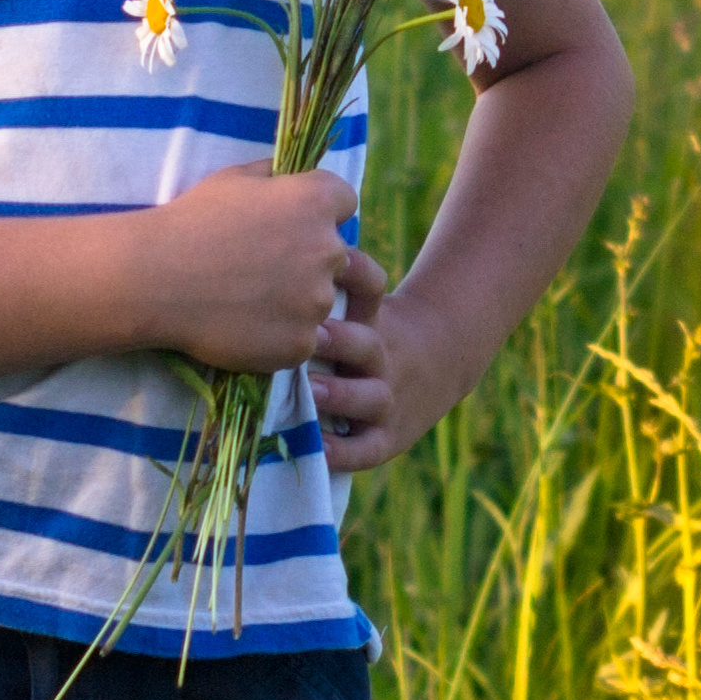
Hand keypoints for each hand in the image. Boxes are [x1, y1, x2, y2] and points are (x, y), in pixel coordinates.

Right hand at [142, 162, 385, 373]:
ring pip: (322, 302)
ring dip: (298, 302)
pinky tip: (246, 325)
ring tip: (251, 300)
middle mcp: (328, 249)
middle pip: (341, 255)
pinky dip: (281, 336)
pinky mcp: (301, 343)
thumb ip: (275, 175)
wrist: (155, 279)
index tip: (293, 224)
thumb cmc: (191, 222)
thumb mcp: (233, 179)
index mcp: (316, 202)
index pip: (346, 202)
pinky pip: (303, 339)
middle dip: (314, 260)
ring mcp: (317, 301)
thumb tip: (291, 175)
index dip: (321, 212)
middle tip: (268, 268)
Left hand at [307, 270, 441, 471]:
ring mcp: (386, 397)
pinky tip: (317, 448)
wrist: (439, 360)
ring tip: (309, 391)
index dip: (357, 271)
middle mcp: (379, 356)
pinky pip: (366, 448)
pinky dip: (343, 451)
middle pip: (365, 344)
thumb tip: (260, 248)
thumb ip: (320, 286)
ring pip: (368, 396)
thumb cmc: (370, 327)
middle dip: (337, 341)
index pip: (370, 286)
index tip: (334, 259)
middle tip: (310, 334)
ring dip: (339, 394)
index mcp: (372, 319)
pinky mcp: (388, 436)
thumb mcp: (360, 301)